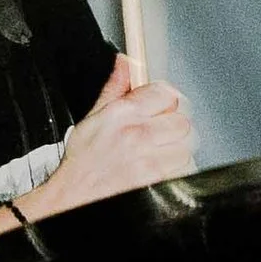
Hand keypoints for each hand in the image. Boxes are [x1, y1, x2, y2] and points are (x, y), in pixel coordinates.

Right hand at [32, 58, 196, 216]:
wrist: (74, 198)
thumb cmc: (83, 163)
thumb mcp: (92, 118)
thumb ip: (115, 89)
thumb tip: (125, 63)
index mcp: (123, 114)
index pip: (166, 93)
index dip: (165, 100)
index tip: (161, 108)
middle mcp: (138, 135)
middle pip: (182, 120)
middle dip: (172, 126)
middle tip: (158, 134)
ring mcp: (150, 161)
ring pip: (186, 146)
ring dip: (176, 150)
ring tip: (156, 155)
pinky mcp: (159, 183)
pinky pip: (185, 170)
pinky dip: (177, 171)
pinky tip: (159, 171)